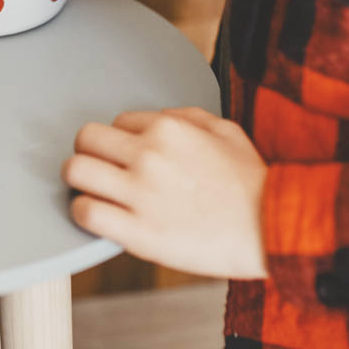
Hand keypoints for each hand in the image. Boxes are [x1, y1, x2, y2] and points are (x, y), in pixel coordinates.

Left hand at [62, 106, 269, 279]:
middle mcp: (148, 155)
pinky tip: (99, 216)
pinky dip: (84, 213)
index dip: (121, 140)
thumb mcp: (226, 131)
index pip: (117, 122)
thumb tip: (158, 117)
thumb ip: (187, 116)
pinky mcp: (137, 232)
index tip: (128, 157)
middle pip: (85, 139)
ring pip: (75, 172)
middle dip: (90, 152)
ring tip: (94, 191)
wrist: (273, 229)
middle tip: (101, 168)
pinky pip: (85, 213)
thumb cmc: (253, 183)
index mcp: (168, 128)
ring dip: (80, 180)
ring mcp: (140, 194)